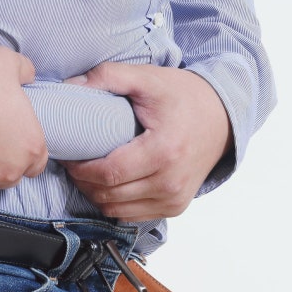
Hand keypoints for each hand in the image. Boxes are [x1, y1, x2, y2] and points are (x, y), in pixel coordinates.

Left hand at [61, 63, 232, 220]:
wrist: (222, 115)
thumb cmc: (184, 96)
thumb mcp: (147, 78)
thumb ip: (108, 76)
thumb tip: (70, 86)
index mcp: (164, 151)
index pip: (108, 173)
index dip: (80, 169)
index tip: (68, 156)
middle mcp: (171, 181)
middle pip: (109, 194)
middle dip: (83, 181)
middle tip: (73, 163)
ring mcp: (174, 198)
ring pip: (116, 210)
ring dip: (96, 194)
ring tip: (88, 173)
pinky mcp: (175, 206)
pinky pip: (132, 215)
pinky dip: (114, 203)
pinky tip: (109, 184)